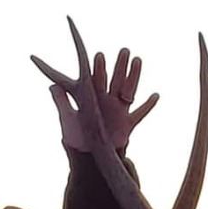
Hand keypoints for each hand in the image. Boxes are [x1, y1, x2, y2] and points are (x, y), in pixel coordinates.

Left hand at [41, 39, 156, 155]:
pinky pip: (140, 114)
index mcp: (93, 99)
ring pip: (129, 90)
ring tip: (138, 60)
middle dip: (119, 66)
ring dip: (133, 76)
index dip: (97, 69)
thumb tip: (51, 86)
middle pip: (115, 80)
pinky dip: (148, 105)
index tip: (98, 55)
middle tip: (124, 50)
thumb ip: (61, 102)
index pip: (95, 80)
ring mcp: (118, 112)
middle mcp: (107, 102)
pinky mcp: (127, 124)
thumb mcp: (68, 119)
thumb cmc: (77, 139)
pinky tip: (156, 95)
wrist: (90, 158)